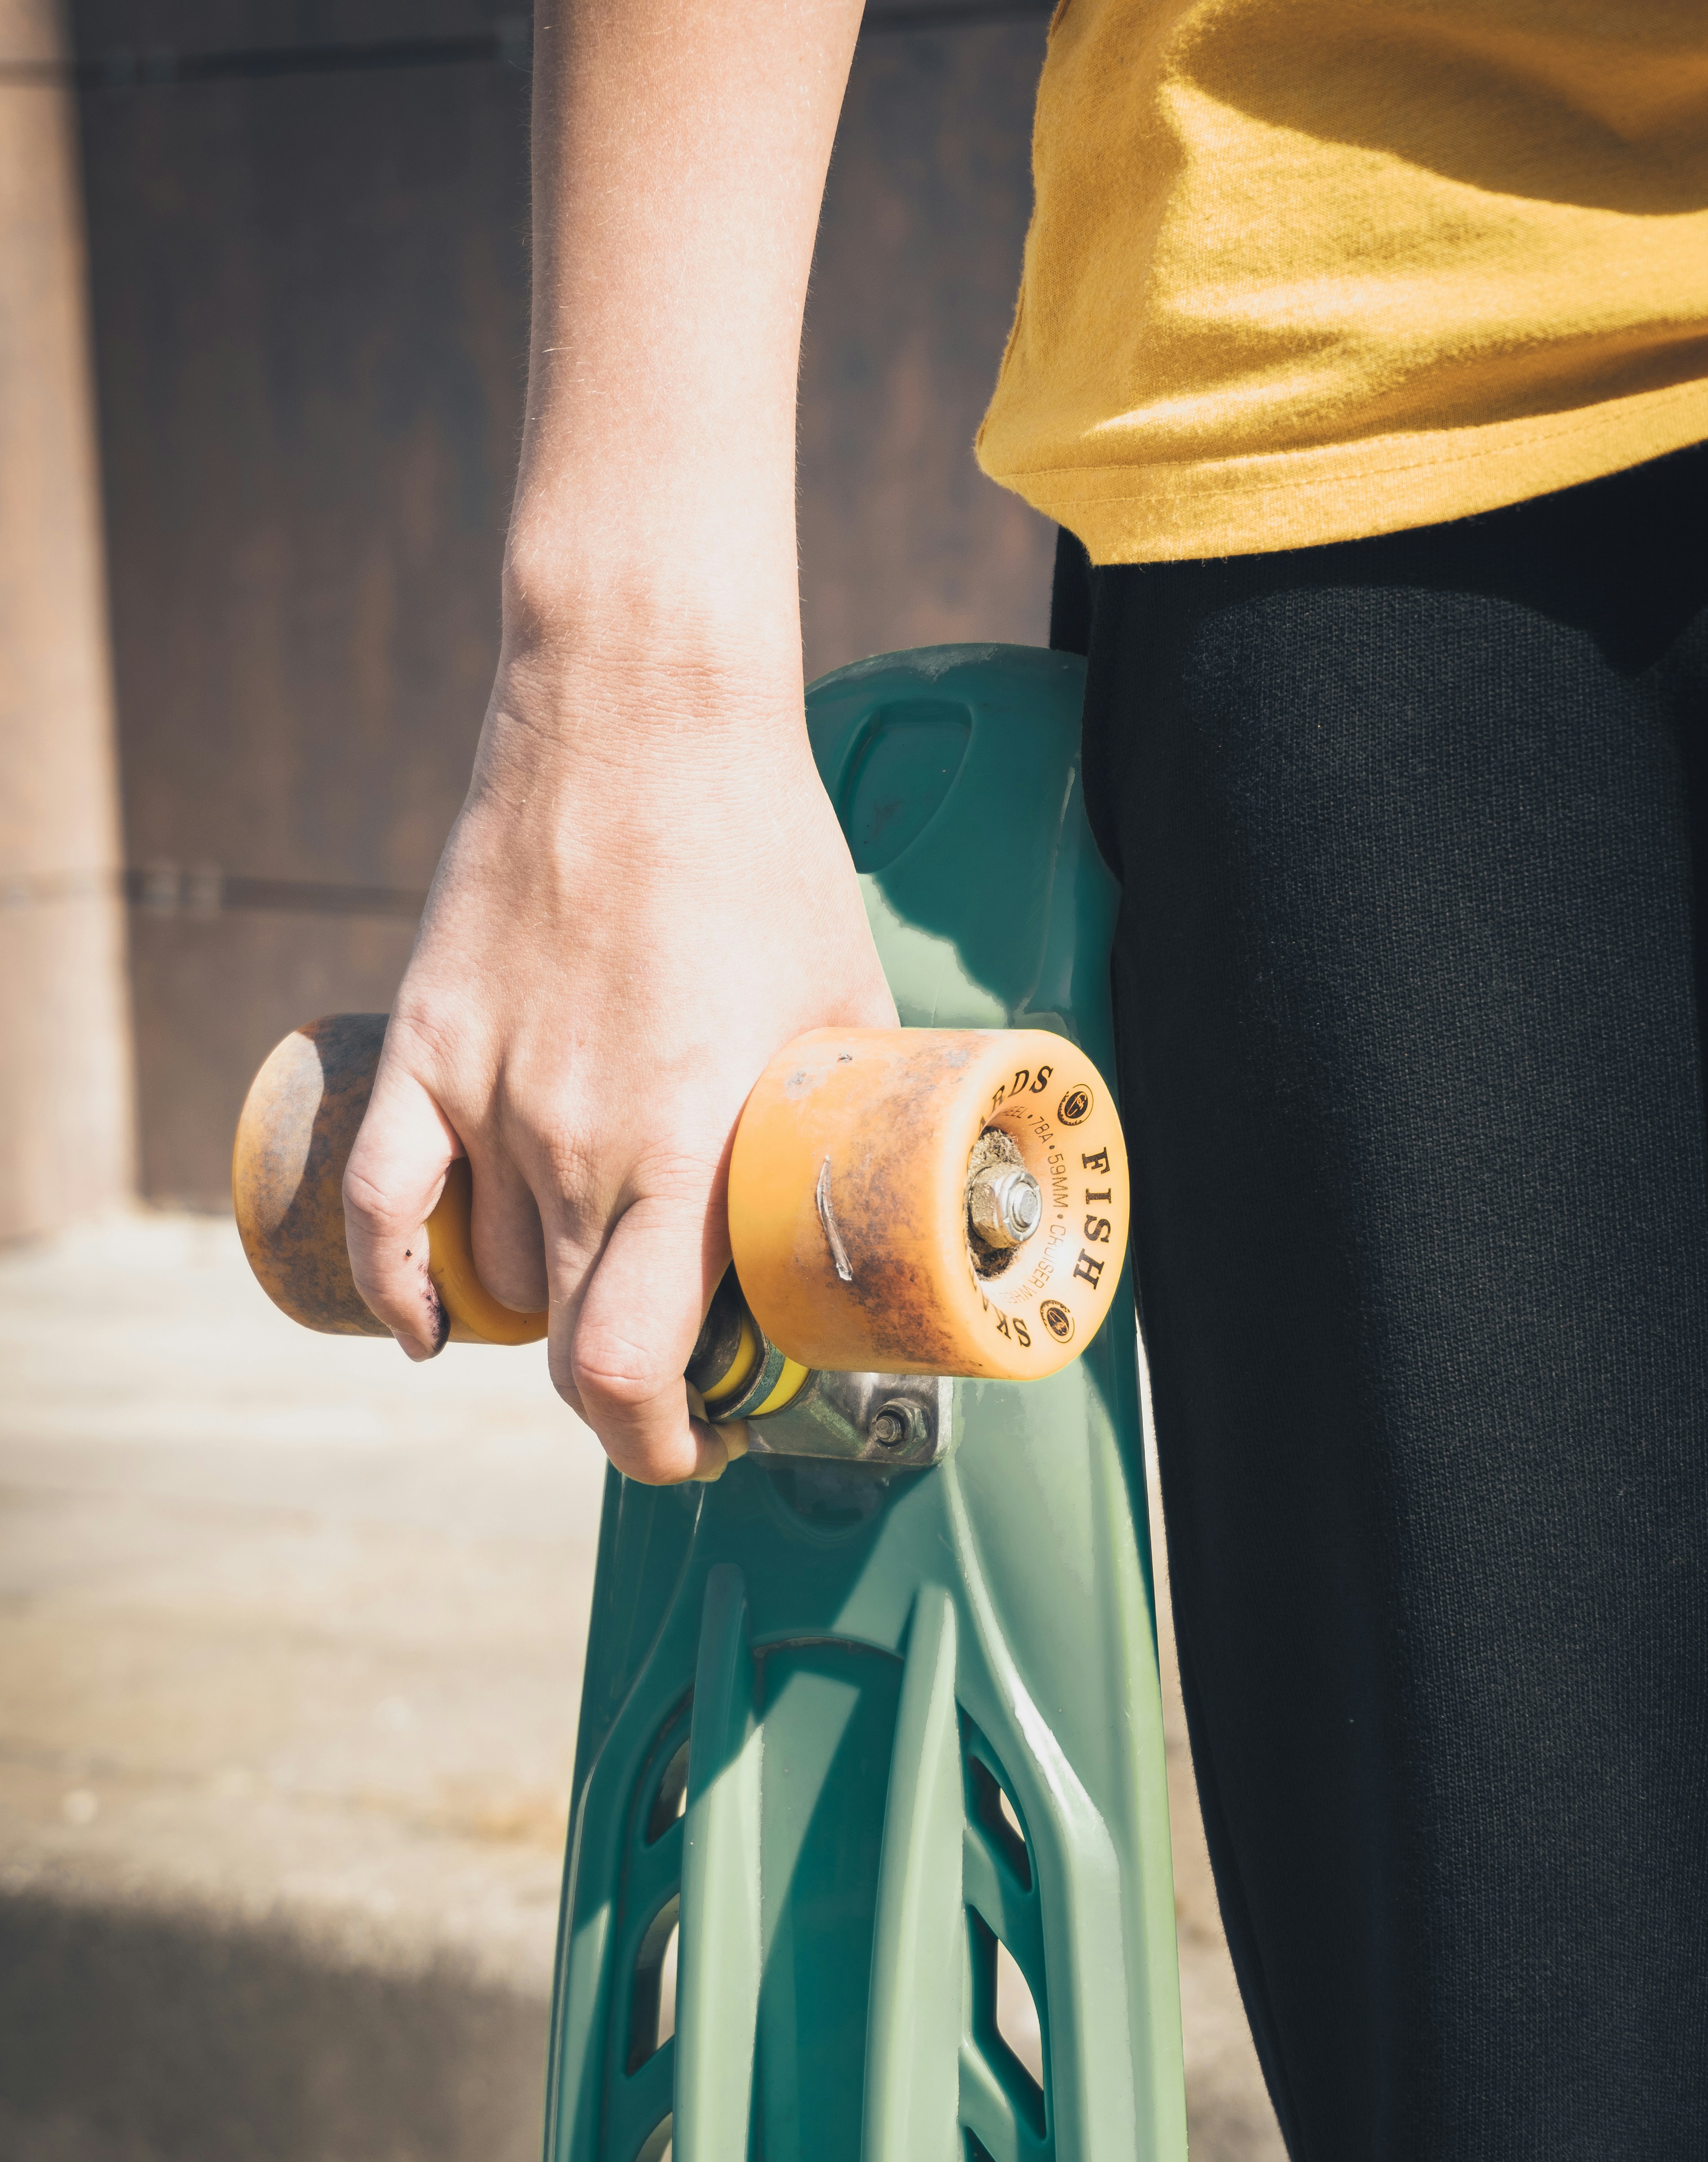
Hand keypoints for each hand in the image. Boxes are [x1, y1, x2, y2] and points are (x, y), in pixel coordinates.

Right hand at [342, 647, 895, 1481]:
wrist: (643, 720)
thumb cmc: (766, 856)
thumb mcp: (849, 1008)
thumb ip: (843, 1125)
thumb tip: (870, 1210)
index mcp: (681, 1147)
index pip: (631, 1367)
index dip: (662, 1439)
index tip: (704, 1440)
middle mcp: (573, 1144)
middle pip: (569, 1351)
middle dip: (629, 1401)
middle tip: (677, 1391)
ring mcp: (486, 1100)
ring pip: (501, 1282)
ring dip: (555, 1318)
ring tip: (609, 1291)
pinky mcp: (428, 1050)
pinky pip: (383, 1206)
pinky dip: (401, 1288)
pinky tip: (435, 1329)